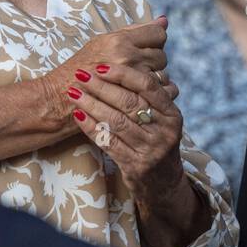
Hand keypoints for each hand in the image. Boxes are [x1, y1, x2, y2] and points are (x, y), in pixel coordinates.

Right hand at [25, 18, 170, 157]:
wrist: (60, 98)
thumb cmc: (80, 68)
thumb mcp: (102, 42)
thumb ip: (134, 31)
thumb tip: (164, 20)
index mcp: (119, 40)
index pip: (157, 34)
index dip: (155, 41)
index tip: (146, 48)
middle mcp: (127, 58)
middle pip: (162, 56)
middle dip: (154, 62)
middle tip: (138, 68)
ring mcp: (131, 81)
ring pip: (162, 76)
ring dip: (154, 79)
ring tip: (135, 83)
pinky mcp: (133, 101)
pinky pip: (159, 95)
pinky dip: (154, 96)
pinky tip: (141, 96)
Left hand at [66, 55, 183, 202]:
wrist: (163, 183)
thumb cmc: (156, 142)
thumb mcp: (163, 120)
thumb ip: (149, 97)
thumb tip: (125, 62)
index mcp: (172, 114)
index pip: (147, 86)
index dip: (123, 74)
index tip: (101, 66)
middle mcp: (164, 131)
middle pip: (129, 102)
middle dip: (101, 86)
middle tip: (81, 75)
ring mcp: (150, 150)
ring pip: (116, 121)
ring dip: (92, 104)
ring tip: (74, 92)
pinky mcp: (135, 166)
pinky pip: (109, 142)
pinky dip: (91, 126)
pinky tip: (79, 115)